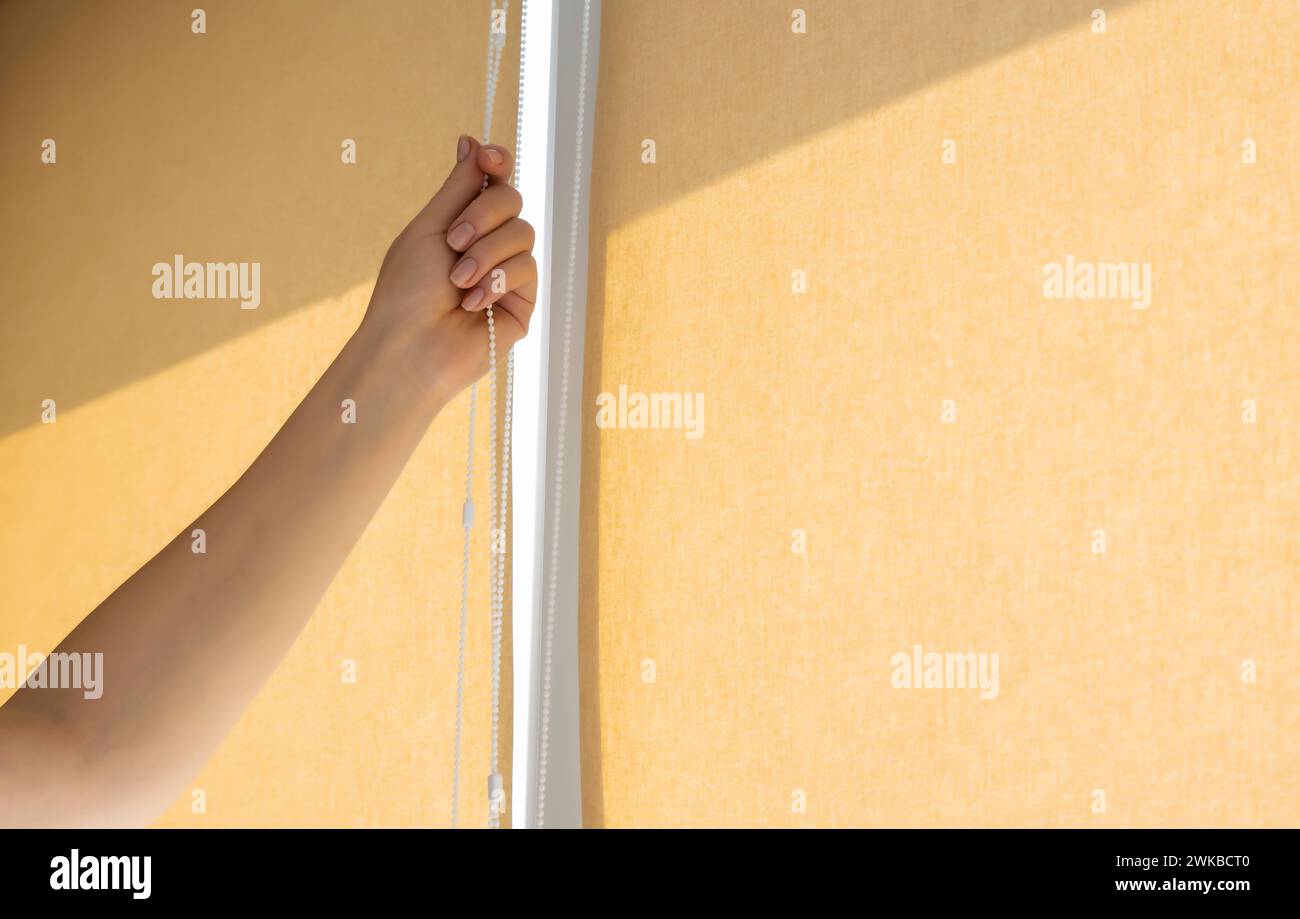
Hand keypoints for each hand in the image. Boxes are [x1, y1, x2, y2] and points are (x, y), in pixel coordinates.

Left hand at [363, 134, 536, 404]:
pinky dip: (497, 280)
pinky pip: (528, 268)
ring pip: (523, 233)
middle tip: (452, 241)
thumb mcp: (429, 226)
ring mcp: (508, 273)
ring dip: (486, 253)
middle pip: (512, 199)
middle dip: (482, 215)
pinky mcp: (522, 302)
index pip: (493, 181)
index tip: (489, 158)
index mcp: (462, 223)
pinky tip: (472, 304)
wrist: (411, 346)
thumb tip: (472, 141)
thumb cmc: (406, 290)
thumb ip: (458, 187)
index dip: (496, 163)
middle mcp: (489, 244)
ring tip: (457, 282)